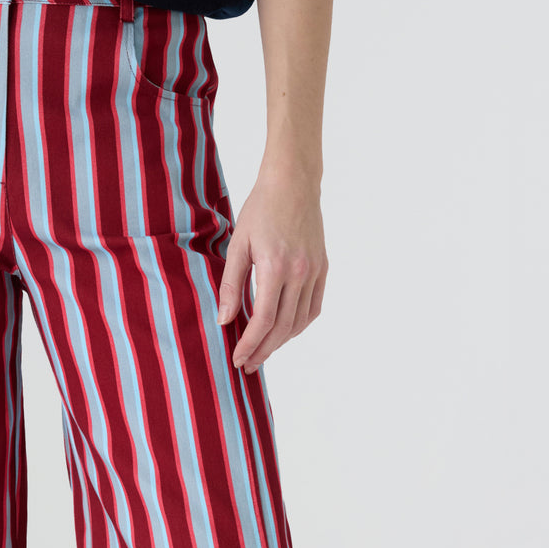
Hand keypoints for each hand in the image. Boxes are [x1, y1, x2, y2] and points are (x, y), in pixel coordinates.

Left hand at [216, 166, 327, 372]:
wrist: (293, 183)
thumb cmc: (260, 209)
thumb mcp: (237, 245)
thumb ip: (231, 285)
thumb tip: (225, 320)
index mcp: (276, 267)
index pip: (263, 320)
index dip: (250, 344)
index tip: (237, 358)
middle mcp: (300, 272)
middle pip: (282, 327)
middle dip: (263, 350)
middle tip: (247, 365)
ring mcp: (315, 271)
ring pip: (300, 321)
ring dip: (281, 341)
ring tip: (263, 351)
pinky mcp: (323, 268)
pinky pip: (313, 307)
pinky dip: (299, 325)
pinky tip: (283, 331)